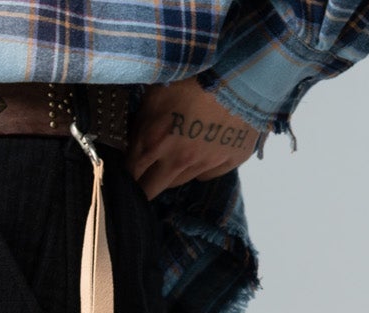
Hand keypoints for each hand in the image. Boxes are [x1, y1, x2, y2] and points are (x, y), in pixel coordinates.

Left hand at [128, 77, 260, 199]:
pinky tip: (203, 152)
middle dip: (143, 187)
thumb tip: (132, 142)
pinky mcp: (231, 160)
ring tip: (174, 158)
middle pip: (151, 189)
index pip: (130, 173)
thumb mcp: (157, 91)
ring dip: (172, 174)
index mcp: (154, 142)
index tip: (124, 175)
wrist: (244, 67)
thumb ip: (142, 121)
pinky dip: (201, 167)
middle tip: (142, 180)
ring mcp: (206, 163)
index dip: (125, 176)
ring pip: (180, 181)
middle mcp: (178, 160)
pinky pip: (208, 174)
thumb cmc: (194, 72)